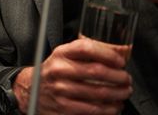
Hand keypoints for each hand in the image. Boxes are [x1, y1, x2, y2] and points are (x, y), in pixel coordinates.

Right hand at [13, 39, 131, 114]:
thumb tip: (117, 53)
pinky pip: (93, 110)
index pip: (86, 48)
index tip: (120, 61)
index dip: (107, 54)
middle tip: (126, 79)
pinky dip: (109, 109)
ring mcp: (60, 91)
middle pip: (96, 71)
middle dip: (118, 77)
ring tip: (124, 92)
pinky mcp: (63, 108)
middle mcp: (58, 71)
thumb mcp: (63, 56)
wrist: (31, 91)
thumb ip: (84, 53)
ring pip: (98, 93)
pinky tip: (114, 106)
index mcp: (60, 54)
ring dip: (118, 94)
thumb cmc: (53, 72)